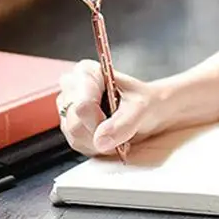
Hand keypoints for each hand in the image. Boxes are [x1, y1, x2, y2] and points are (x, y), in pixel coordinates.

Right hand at [55, 60, 179, 155]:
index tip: (117, 120)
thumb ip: (123, 123)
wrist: (150, 111)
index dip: (100, 120)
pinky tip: (109, 136)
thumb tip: (101, 140)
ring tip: (117, 130)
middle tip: (121, 128)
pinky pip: (78, 144)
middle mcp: (72, 88)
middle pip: (75, 123)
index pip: (82, 105)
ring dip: (100, 141)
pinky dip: (96, 146)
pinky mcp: (70, 127)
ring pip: (75, 137)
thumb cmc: (145, 102)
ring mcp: (68, 109)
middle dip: (101, 133)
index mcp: (86, 73)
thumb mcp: (142, 108)